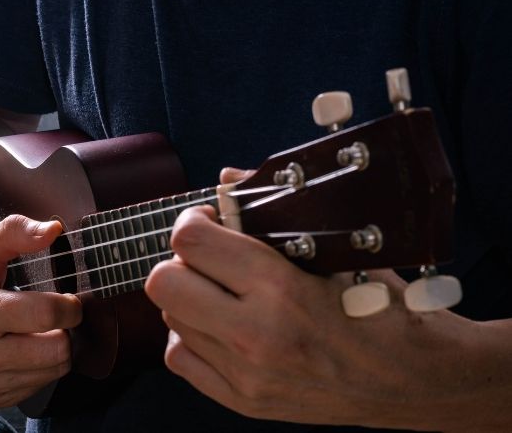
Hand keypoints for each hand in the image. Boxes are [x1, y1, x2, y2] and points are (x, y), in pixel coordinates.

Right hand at [0, 215, 81, 409]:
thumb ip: (17, 231)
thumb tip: (52, 230)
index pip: (46, 316)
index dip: (69, 306)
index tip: (69, 300)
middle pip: (56, 351)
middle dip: (65, 330)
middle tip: (55, 316)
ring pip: (52, 372)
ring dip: (54, 349)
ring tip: (36, 330)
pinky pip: (36, 387)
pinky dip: (38, 368)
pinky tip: (22, 347)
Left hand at [144, 169, 483, 429]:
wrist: (416, 381)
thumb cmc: (383, 308)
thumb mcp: (340, 250)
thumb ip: (274, 211)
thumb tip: (225, 181)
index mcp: (280, 288)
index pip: (190, 242)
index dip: (193, 221)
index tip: (210, 220)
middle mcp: (255, 335)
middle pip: (163, 282)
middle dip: (181, 259)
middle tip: (209, 256)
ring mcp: (245, 374)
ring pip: (170, 318)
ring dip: (189, 296)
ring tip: (223, 291)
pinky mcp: (242, 400)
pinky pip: (179, 358)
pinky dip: (191, 335)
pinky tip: (219, 325)